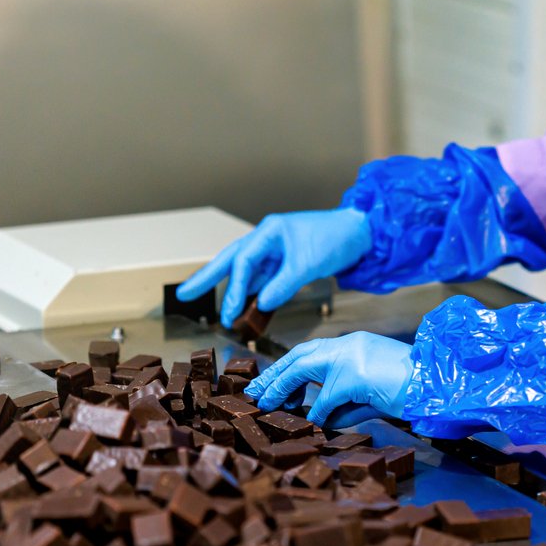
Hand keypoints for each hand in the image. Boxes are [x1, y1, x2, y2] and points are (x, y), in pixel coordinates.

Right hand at [176, 207, 370, 327]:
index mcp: (270, 232)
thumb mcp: (309, 263)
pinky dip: (254, 293)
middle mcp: (267, 239)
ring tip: (221, 313)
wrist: (361, 233)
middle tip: (183, 294)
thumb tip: (261, 303)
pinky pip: (263, 278)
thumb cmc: (336, 239)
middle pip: (231, 260)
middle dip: (208, 278)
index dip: (234, 289)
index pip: (243, 261)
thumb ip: (283, 284)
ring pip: (246, 272)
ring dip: (234, 291)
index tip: (230, 313)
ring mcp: (275, 250)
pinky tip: (247, 307)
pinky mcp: (285, 262)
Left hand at [245, 332, 412, 428]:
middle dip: (274, 372)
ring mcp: (350, 358)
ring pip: (303, 370)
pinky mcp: (353, 377)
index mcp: (354, 344)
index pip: (312, 351)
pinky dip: (318, 415)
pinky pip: (325, 401)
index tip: (269, 381)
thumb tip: (320, 419)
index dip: (288, 366)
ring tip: (266, 404)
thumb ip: (345, 403)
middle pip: (300, 353)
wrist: (437, 384)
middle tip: (254, 390)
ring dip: (282, 388)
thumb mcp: (372, 393)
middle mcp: (349, 345)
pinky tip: (313, 423)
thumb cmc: (412, 391)